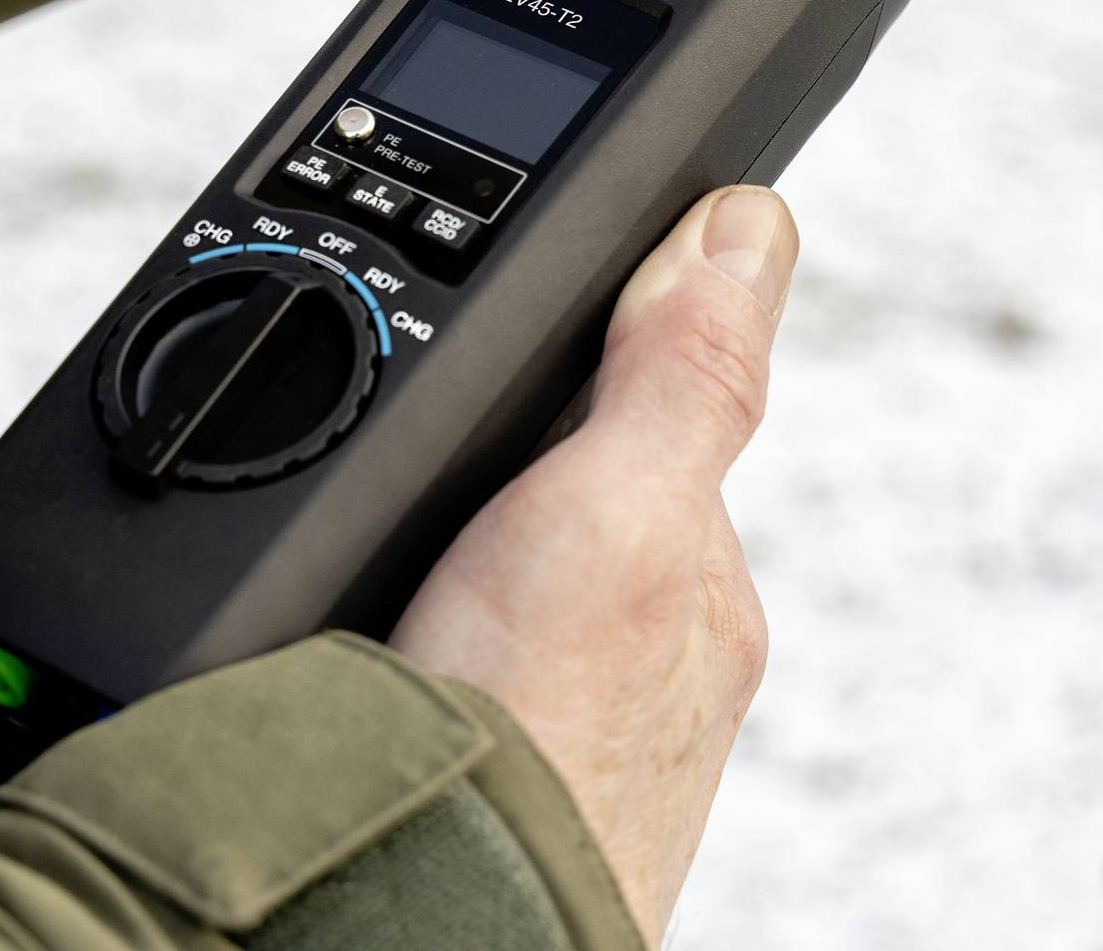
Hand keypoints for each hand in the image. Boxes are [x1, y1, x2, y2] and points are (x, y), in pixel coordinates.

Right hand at [391, 187, 797, 945]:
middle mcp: (650, 670)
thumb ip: (678, 373)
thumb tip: (744, 222)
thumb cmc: (533, 750)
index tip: (486, 365)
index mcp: (698, 587)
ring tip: (373, 577)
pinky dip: (395, 650)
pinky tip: (358, 655)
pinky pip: (439, 676)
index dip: (567, 378)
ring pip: (492, 598)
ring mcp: (567, 741)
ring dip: (429, 571)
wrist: (415, 924)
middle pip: (557, 509)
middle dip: (479, 481)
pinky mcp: (481, 794)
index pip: (646, 426)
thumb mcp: (613, 511)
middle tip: (403, 485)